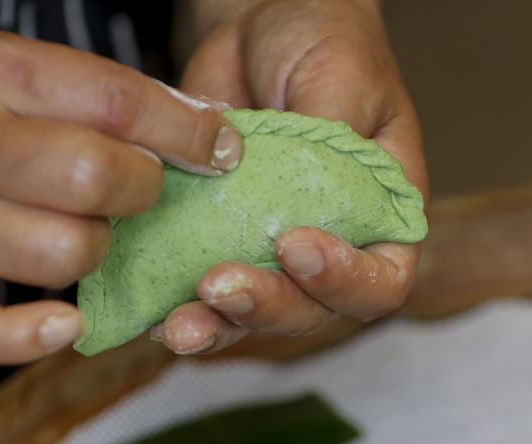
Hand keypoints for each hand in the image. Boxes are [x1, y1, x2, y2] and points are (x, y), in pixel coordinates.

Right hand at [0, 28, 241, 363]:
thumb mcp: (2, 79)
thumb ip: (95, 98)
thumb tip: (210, 129)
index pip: (117, 101)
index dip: (187, 133)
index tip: (220, 153)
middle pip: (98, 179)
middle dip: (140, 196)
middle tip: (129, 198)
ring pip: (66, 255)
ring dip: (92, 257)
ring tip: (69, 239)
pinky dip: (32, 339)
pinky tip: (62, 324)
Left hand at [156, 0, 427, 353]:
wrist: (261, 27)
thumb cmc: (324, 45)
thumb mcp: (342, 76)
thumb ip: (334, 134)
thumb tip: (310, 186)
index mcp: (381, 219)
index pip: (379, 281)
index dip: (344, 282)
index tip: (295, 246)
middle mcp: (333, 249)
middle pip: (312, 311)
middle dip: (267, 305)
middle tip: (220, 286)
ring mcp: (272, 254)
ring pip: (254, 315)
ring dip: (217, 325)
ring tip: (179, 324)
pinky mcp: (218, 244)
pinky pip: (201, 295)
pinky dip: (174, 306)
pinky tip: (149, 309)